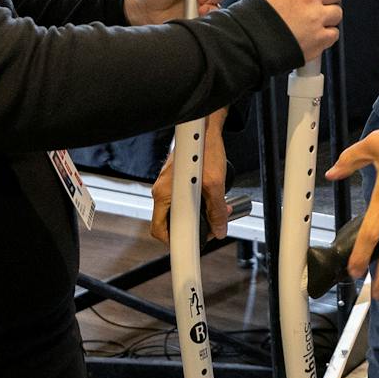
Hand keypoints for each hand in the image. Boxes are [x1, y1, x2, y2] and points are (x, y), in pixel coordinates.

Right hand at [150, 109, 228, 243]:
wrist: (204, 129)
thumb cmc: (203, 150)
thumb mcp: (215, 185)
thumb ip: (217, 210)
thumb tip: (219, 229)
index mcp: (163, 194)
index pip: (159, 229)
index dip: (174, 242)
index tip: (187, 248)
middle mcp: (162, 191)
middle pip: (171, 222)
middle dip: (192, 228)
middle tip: (210, 228)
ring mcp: (168, 186)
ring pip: (180, 211)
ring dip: (198, 215)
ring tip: (216, 212)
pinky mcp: (176, 181)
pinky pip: (183, 200)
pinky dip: (198, 204)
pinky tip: (213, 200)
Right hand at [251, 0, 342, 61]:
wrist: (249, 44)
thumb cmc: (254, 16)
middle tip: (315, 0)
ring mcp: (315, 18)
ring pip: (337, 12)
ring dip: (326, 16)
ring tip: (308, 20)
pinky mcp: (319, 39)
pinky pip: (333, 33)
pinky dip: (324, 35)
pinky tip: (309, 34)